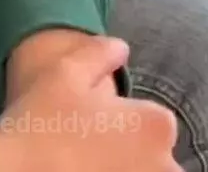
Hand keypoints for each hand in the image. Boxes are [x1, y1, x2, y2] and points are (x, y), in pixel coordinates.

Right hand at [0, 36, 179, 171]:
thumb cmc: (45, 123)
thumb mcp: (67, 71)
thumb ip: (100, 54)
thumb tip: (120, 48)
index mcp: (155, 126)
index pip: (154, 118)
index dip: (123, 117)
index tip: (94, 120)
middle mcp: (163, 166)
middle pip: (153, 152)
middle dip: (129, 148)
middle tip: (87, 144)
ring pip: (141, 170)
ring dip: (121, 165)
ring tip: (82, 162)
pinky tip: (77, 171)